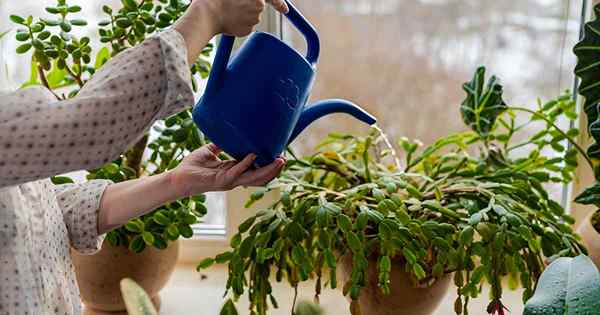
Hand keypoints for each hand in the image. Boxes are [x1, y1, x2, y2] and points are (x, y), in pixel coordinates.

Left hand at [168, 144, 285, 196]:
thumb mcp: (209, 151)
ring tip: (279, 161)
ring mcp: (229, 181)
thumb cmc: (192, 166)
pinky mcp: (221, 180)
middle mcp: (234, 179)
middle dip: (274, 170)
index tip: (280, 156)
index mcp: (234, 172)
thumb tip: (227, 131)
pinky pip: (237, 172)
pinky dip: (246, 163)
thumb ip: (220, 144)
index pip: (256, 171)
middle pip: (260, 177)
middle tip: (284, 160)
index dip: (268, 165)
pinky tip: (253, 155)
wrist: (178, 177)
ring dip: (267, 170)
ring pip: (253, 178)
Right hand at [174, 0, 288, 63]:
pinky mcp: (246, 30)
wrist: (205, 14)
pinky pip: (245, 26)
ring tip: (227, 10)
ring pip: (251, 16)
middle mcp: (259, 7)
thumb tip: (258, 1)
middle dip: (250, 5)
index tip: (285, 10)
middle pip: (258, 6)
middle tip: (235, 4)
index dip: (279, 4)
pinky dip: (238, 24)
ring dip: (242, 13)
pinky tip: (228, 20)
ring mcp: (253, 20)